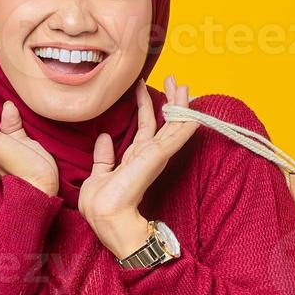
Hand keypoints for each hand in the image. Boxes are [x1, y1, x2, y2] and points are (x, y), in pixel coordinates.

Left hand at [79, 75, 199, 258]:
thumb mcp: (99, 174)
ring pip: (173, 125)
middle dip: (169, 100)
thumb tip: (104, 137)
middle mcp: (149, 156)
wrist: (107, 216)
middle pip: (164, 123)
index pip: (144, 128)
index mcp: (136, 159)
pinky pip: (177, 136)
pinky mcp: (158, 156)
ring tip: (183, 85)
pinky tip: (195, 112)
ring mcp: (155, 156)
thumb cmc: (102, 203)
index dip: (144, 107)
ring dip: (180, 105)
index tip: (141, 87)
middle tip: (173, 78)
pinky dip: (187, 123)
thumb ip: (104, 157)